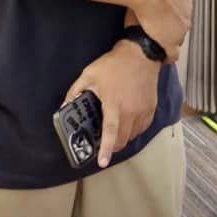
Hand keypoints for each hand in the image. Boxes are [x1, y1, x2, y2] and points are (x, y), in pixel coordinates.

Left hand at [65, 41, 160, 168]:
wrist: (142, 54)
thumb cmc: (114, 65)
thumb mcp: (89, 74)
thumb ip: (75, 91)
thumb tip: (64, 107)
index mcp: (114, 105)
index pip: (111, 133)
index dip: (106, 150)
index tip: (102, 162)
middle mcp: (131, 111)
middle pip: (123, 140)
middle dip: (113, 147)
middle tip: (104, 143)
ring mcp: (143, 111)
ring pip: (133, 136)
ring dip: (123, 138)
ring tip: (115, 130)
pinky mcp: (151, 109)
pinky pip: (142, 128)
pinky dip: (134, 131)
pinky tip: (128, 123)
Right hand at [132, 0, 194, 61]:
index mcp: (187, 8)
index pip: (181, 18)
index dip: (171, 19)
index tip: (161, 19)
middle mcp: (186, 22)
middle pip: (178, 31)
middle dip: (169, 32)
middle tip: (156, 31)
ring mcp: (178, 34)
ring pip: (175, 42)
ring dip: (166, 43)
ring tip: (155, 43)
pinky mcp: (169, 43)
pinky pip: (171, 55)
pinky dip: (167, 56)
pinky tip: (159, 55)